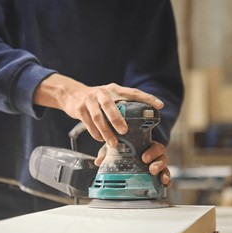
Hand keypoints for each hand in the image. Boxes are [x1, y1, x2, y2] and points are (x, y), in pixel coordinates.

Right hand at [34, 74, 163, 146]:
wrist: (71, 94)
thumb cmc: (96, 99)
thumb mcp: (109, 97)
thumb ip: (120, 106)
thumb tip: (139, 123)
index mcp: (114, 89)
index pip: (133, 92)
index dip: (147, 98)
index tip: (160, 106)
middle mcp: (102, 93)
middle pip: (109, 106)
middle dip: (117, 119)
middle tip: (125, 131)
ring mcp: (89, 101)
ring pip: (98, 118)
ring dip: (106, 132)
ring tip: (113, 143)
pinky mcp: (80, 110)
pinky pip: (89, 124)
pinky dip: (96, 134)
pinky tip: (101, 140)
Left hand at [95, 141, 170, 185]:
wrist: (128, 156)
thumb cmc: (124, 150)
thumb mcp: (115, 149)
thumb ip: (107, 153)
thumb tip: (98, 162)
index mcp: (147, 146)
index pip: (155, 146)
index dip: (152, 151)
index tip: (144, 157)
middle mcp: (155, 155)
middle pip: (162, 157)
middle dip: (158, 163)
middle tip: (150, 169)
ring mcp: (158, 165)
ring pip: (165, 167)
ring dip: (163, 172)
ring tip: (159, 178)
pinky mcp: (159, 175)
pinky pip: (166, 178)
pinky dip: (167, 181)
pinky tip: (165, 185)